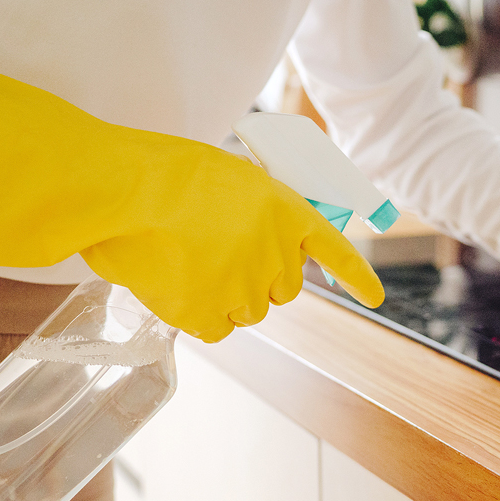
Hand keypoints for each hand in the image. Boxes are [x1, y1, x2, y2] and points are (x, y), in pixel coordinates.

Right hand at [0, 40, 382, 340]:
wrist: (124, 191)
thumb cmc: (160, 171)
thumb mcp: (226, 178)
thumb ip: (252, 213)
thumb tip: (244, 242)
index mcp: (285, 210)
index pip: (333, 248)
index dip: (356, 276)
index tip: (375, 298)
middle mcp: (277, 253)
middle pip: (283, 289)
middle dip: (259, 279)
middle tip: (217, 256)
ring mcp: (246, 287)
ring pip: (248, 311)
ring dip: (225, 296)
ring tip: (185, 263)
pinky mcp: (211, 315)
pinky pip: (217, 329)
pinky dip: (199, 315)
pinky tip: (176, 287)